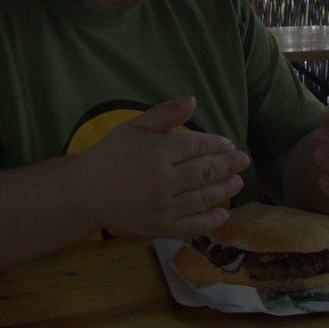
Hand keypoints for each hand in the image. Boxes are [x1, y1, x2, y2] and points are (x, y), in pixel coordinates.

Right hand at [70, 97, 247, 240]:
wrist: (85, 192)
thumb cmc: (111, 155)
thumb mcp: (134, 127)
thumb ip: (164, 113)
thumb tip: (193, 100)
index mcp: (158, 151)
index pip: (198, 145)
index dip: (217, 144)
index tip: (228, 145)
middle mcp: (163, 179)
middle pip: (205, 170)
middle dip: (228, 165)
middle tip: (243, 161)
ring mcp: (162, 206)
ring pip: (203, 197)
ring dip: (224, 189)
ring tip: (237, 182)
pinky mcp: (159, 227)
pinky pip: (191, 225)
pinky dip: (210, 221)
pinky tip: (223, 213)